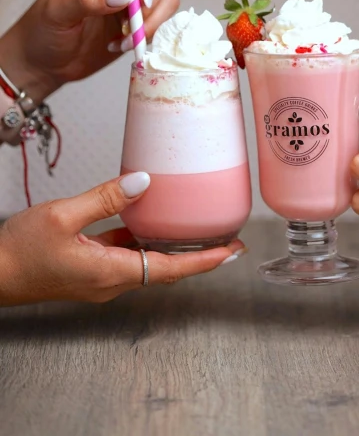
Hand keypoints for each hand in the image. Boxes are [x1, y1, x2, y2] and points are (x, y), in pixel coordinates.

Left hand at [0, 0, 178, 101]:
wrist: (44, 62)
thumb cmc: (42, 31)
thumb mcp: (57, 12)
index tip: (140, 0)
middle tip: (135, 22)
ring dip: (153, 19)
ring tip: (126, 38)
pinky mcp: (139, 20)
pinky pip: (162, 18)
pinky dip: (151, 33)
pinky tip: (124, 45)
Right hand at [0, 172, 245, 305]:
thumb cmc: (18, 252)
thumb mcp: (62, 216)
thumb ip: (104, 198)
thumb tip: (142, 183)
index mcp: (109, 272)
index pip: (170, 269)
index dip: (204, 260)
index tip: (231, 251)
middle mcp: (110, 281)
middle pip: (165, 268)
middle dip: (197, 254)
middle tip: (225, 237)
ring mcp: (100, 278)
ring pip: (146, 261)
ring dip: (171, 246)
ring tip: (195, 226)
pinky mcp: (90, 271)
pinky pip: (125, 255)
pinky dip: (142, 240)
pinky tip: (145, 218)